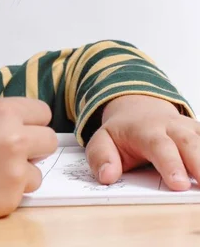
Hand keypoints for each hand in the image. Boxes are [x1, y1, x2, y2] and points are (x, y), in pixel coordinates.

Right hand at [0, 98, 56, 246]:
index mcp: (0, 111)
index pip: (42, 111)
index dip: (31, 118)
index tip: (23, 124)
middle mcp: (13, 140)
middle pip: (49, 140)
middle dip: (33, 144)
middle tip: (11, 148)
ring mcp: (13, 173)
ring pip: (38, 171)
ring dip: (22, 170)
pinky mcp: (8, 201)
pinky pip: (21, 193)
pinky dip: (7, 191)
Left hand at [85, 95, 199, 190]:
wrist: (138, 108)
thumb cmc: (123, 132)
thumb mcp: (103, 139)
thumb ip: (100, 156)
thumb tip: (107, 175)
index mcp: (146, 130)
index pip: (160, 146)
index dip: (171, 164)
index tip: (179, 183)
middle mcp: (172, 127)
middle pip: (190, 144)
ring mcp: (190, 129)